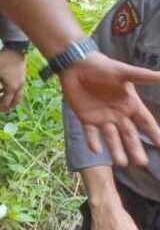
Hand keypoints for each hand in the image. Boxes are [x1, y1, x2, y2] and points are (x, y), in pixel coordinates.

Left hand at [0, 48, 26, 113]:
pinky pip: (16, 91)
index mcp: (12, 88)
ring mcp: (22, 82)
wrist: (15, 48)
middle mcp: (19, 87)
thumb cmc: (3, 60)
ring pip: (16, 98)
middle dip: (2, 109)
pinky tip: (0, 92)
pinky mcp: (21, 78)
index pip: (4, 104)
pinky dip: (9, 94)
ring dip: (6, 102)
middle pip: (13, 104)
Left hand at [59, 52, 159, 166]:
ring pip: (111, 138)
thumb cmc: (103, 67)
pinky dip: (93, 141)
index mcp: (130, 104)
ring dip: (116, 150)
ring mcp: (102, 118)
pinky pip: (90, 133)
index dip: (153, 133)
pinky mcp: (85, 119)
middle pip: (129, 135)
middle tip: (142, 163)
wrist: (77, 66)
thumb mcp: (124, 73)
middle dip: (135, 148)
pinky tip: (95, 150)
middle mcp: (118, 114)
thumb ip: (143, 77)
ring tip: (122, 164)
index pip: (145, 122)